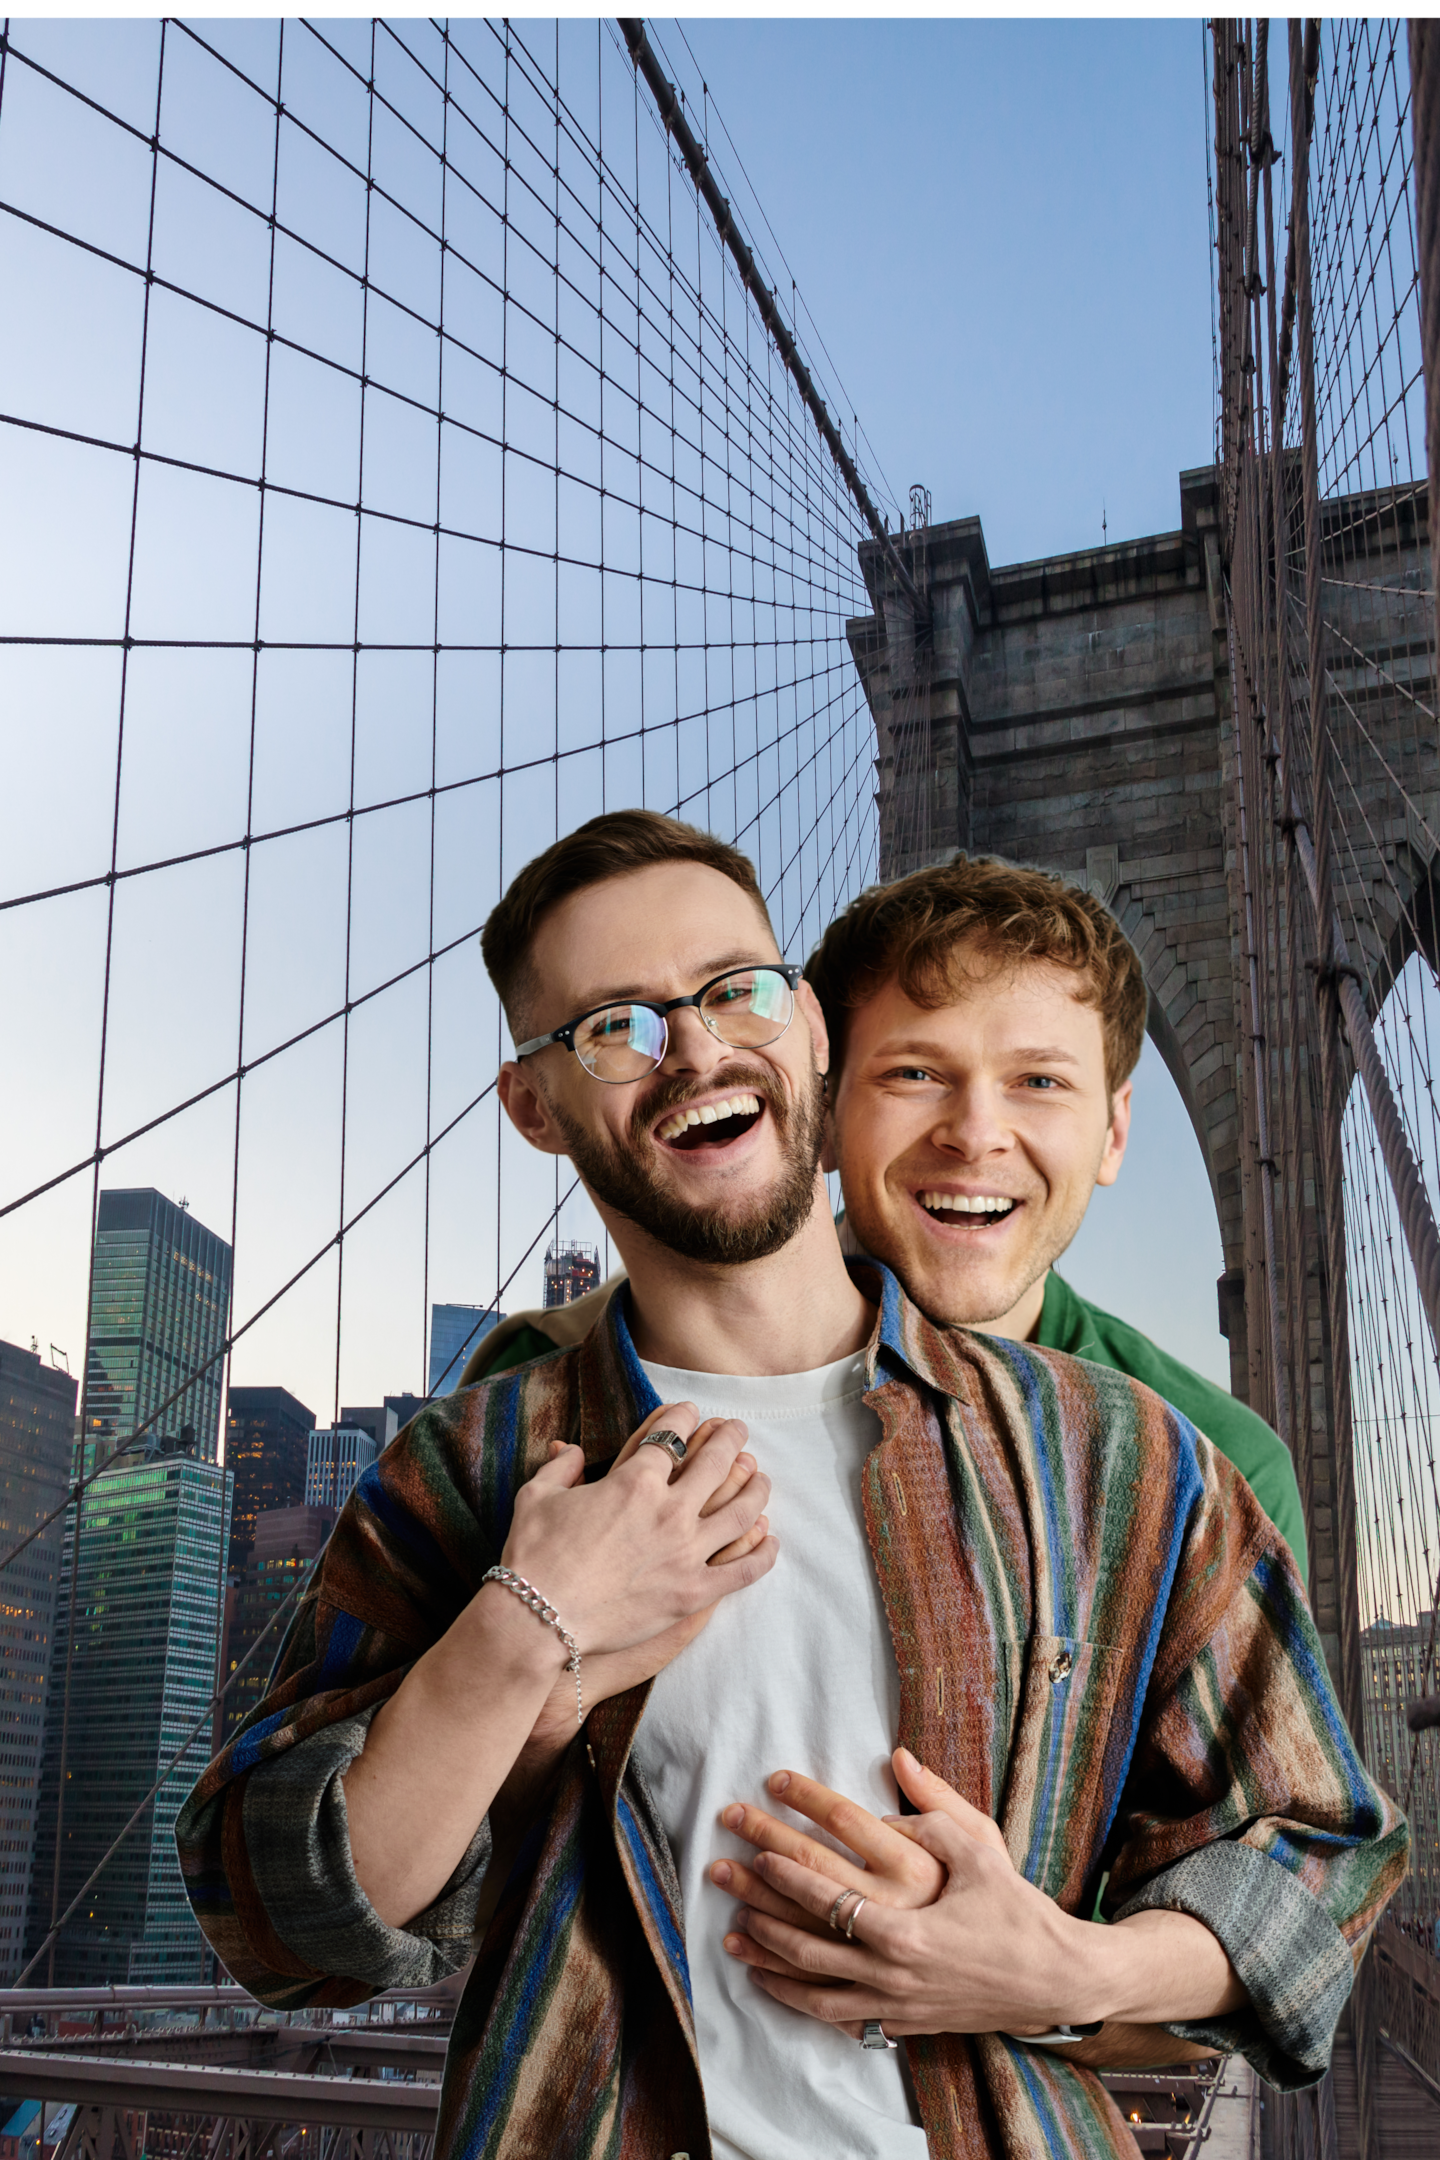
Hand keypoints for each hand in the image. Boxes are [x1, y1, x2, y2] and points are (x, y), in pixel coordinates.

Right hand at [519, 1414, 772, 1751]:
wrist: (539, 1619)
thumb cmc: (533, 1556)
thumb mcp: (537, 1496)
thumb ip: (559, 1467)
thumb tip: (566, 1449)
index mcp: (634, 1481)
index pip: (671, 1436)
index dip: (683, 1418)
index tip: (690, 1412)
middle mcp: (668, 1510)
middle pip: (716, 1463)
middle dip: (731, 1439)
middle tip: (739, 1431)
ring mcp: (685, 1552)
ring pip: (741, 1511)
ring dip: (756, 1489)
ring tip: (762, 1478)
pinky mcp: (693, 1593)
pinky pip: (742, 1570)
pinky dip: (762, 1553)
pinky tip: (769, 1540)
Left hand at [723, 1755, 1245, 2043]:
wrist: (1055, 1981)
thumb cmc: (1018, 1910)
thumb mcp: (982, 1847)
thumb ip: (936, 1803)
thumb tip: (899, 1759)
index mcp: (908, 1919)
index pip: (828, 1884)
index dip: (785, 1855)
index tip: (756, 1825)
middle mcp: (892, 1965)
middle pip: (805, 1932)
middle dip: (757, 1897)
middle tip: (720, 1867)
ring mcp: (894, 1998)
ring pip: (812, 1980)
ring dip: (766, 1953)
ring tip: (729, 1929)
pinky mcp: (900, 2019)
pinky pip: (835, 2014)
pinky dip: (796, 1997)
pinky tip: (770, 1981)